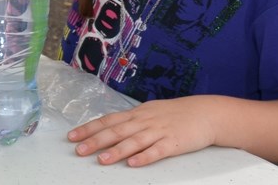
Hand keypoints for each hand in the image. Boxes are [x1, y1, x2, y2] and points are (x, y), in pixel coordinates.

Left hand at [67, 98, 215, 166]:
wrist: (205, 113)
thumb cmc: (175, 114)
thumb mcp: (150, 112)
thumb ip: (131, 121)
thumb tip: (110, 128)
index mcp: (137, 114)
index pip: (108, 120)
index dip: (90, 128)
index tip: (72, 136)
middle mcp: (144, 121)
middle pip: (116, 131)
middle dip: (96, 140)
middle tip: (78, 150)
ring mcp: (159, 131)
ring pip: (134, 141)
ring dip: (117, 151)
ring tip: (101, 160)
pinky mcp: (174, 143)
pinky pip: (157, 151)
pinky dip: (145, 157)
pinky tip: (134, 163)